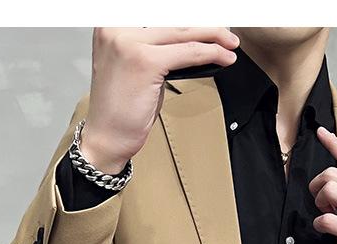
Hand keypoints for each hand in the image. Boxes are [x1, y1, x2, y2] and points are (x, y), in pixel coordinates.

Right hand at [81, 27, 239, 172]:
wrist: (106, 137)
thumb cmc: (120, 109)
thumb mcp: (135, 67)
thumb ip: (155, 49)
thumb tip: (188, 43)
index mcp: (111, 24)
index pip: (159, 14)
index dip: (187, 19)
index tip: (207, 23)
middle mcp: (117, 28)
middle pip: (172, 20)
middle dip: (205, 26)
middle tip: (226, 32)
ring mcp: (129, 43)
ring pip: (183, 33)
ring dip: (213, 37)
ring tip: (230, 43)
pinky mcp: (145, 62)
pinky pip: (187, 53)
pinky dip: (210, 54)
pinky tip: (223, 57)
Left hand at [309, 127, 336, 243]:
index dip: (333, 142)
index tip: (321, 133)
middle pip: (331, 173)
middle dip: (318, 184)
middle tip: (322, 198)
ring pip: (329, 191)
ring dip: (318, 201)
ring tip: (325, 211)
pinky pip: (329, 222)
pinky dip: (320, 224)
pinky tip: (324, 227)